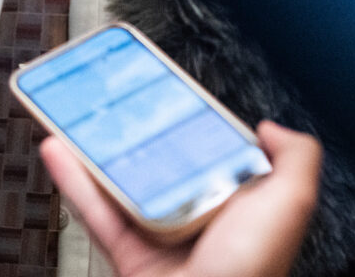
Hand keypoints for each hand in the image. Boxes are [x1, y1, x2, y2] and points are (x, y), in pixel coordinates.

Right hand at [41, 121, 320, 276]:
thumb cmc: (250, 272)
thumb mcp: (290, 203)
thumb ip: (295, 159)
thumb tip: (273, 126)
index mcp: (237, 205)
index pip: (213, 153)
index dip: (192, 124)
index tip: (170, 95)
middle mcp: (198, 219)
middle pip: (159, 163)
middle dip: (136, 132)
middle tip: (115, 100)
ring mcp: (160, 236)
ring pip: (120, 182)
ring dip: (95, 148)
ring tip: (76, 113)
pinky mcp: (127, 252)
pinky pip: (96, 211)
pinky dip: (73, 180)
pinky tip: (59, 150)